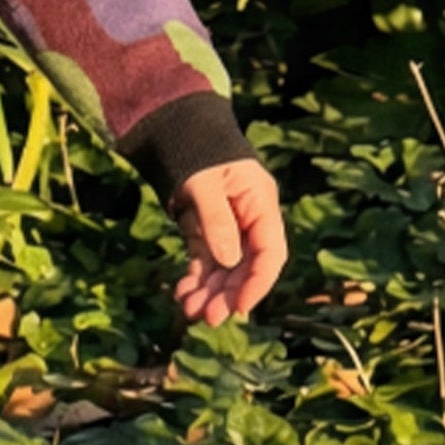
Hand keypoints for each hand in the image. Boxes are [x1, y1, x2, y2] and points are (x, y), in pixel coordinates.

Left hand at [170, 158, 285, 325]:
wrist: (174, 127)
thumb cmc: (196, 149)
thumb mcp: (203, 180)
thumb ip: (217, 218)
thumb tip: (229, 260)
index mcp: (260, 203)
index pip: (270, 253)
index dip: (258, 282)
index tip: (240, 307)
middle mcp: (249, 218)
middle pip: (247, 266)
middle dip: (228, 293)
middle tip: (207, 316)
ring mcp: (229, 225)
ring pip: (226, 268)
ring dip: (210, 291)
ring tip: (188, 309)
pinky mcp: (207, 228)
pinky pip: (206, 259)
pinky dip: (196, 277)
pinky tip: (182, 292)